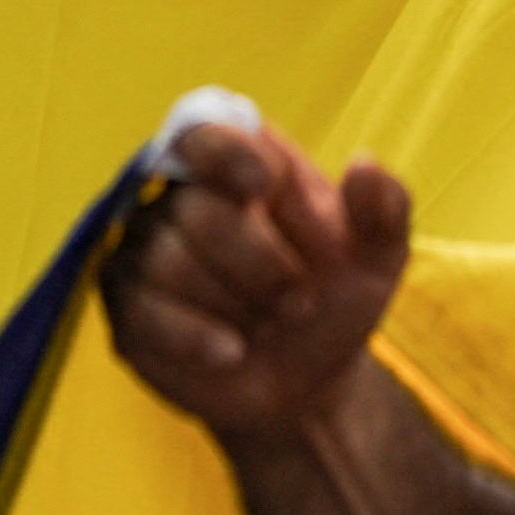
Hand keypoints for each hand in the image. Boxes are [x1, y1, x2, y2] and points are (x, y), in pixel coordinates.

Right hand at [99, 115, 417, 449]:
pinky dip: (194, 336)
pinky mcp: (129, 309)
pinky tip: (231, 352)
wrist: (305, 383)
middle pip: (195, 209)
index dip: (227, 154)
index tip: (262, 186)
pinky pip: (142, 311)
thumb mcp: (378, 258)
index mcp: (240, 163)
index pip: (204, 131)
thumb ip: (385, 208)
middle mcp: (181, 197)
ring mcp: (146, 252)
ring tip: (269, 326)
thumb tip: (364, 165)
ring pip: (168, 262)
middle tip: (300, 301)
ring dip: (234, 303)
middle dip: (260, 264)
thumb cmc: (334, 300)